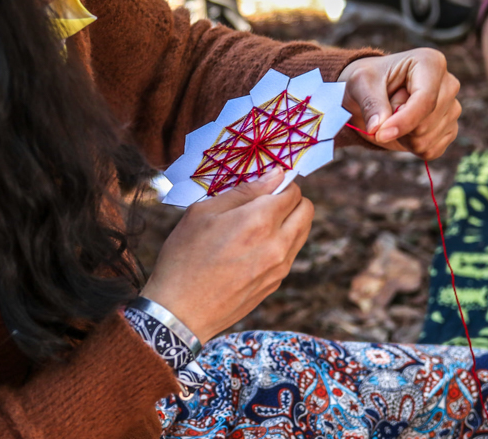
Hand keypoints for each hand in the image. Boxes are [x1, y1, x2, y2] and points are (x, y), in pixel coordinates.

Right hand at [142, 170, 312, 342]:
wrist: (180, 311)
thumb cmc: (184, 257)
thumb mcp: (203, 212)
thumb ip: (243, 191)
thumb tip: (274, 175)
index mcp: (259, 221)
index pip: (293, 190)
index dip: (279, 183)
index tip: (264, 185)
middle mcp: (278, 244)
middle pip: (307, 210)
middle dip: (291, 199)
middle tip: (265, 201)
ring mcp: (280, 268)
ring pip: (303, 232)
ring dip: (289, 221)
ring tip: (257, 224)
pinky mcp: (275, 284)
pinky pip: (290, 254)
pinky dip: (280, 243)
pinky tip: (251, 247)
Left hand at [337, 48, 460, 159]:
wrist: (372, 92)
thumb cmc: (367, 81)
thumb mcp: (360, 83)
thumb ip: (371, 104)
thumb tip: (378, 129)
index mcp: (430, 63)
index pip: (426, 99)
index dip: (403, 121)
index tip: (380, 134)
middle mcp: (449, 84)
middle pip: (426, 123)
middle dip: (398, 127)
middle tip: (385, 109)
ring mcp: (453, 107)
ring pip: (427, 140)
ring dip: (402, 137)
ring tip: (394, 117)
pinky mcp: (450, 128)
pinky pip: (432, 151)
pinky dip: (411, 147)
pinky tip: (404, 130)